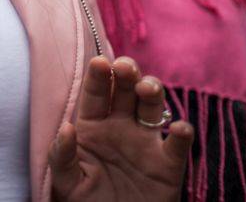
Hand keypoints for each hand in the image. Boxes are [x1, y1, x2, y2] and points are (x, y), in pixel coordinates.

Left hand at [50, 57, 192, 200]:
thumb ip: (62, 156)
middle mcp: (121, 127)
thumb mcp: (67, 182)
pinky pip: (178, 145)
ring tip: (146, 88)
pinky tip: (179, 128)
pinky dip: (183, 134)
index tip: (99, 63)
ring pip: (152, 106)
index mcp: (93, 125)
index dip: (98, 75)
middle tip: (124, 68)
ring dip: (152, 90)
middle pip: (126, 89)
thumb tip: (65, 127)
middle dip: (127, 72)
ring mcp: (145, 143)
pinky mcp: (167, 166)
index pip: (96, 92)